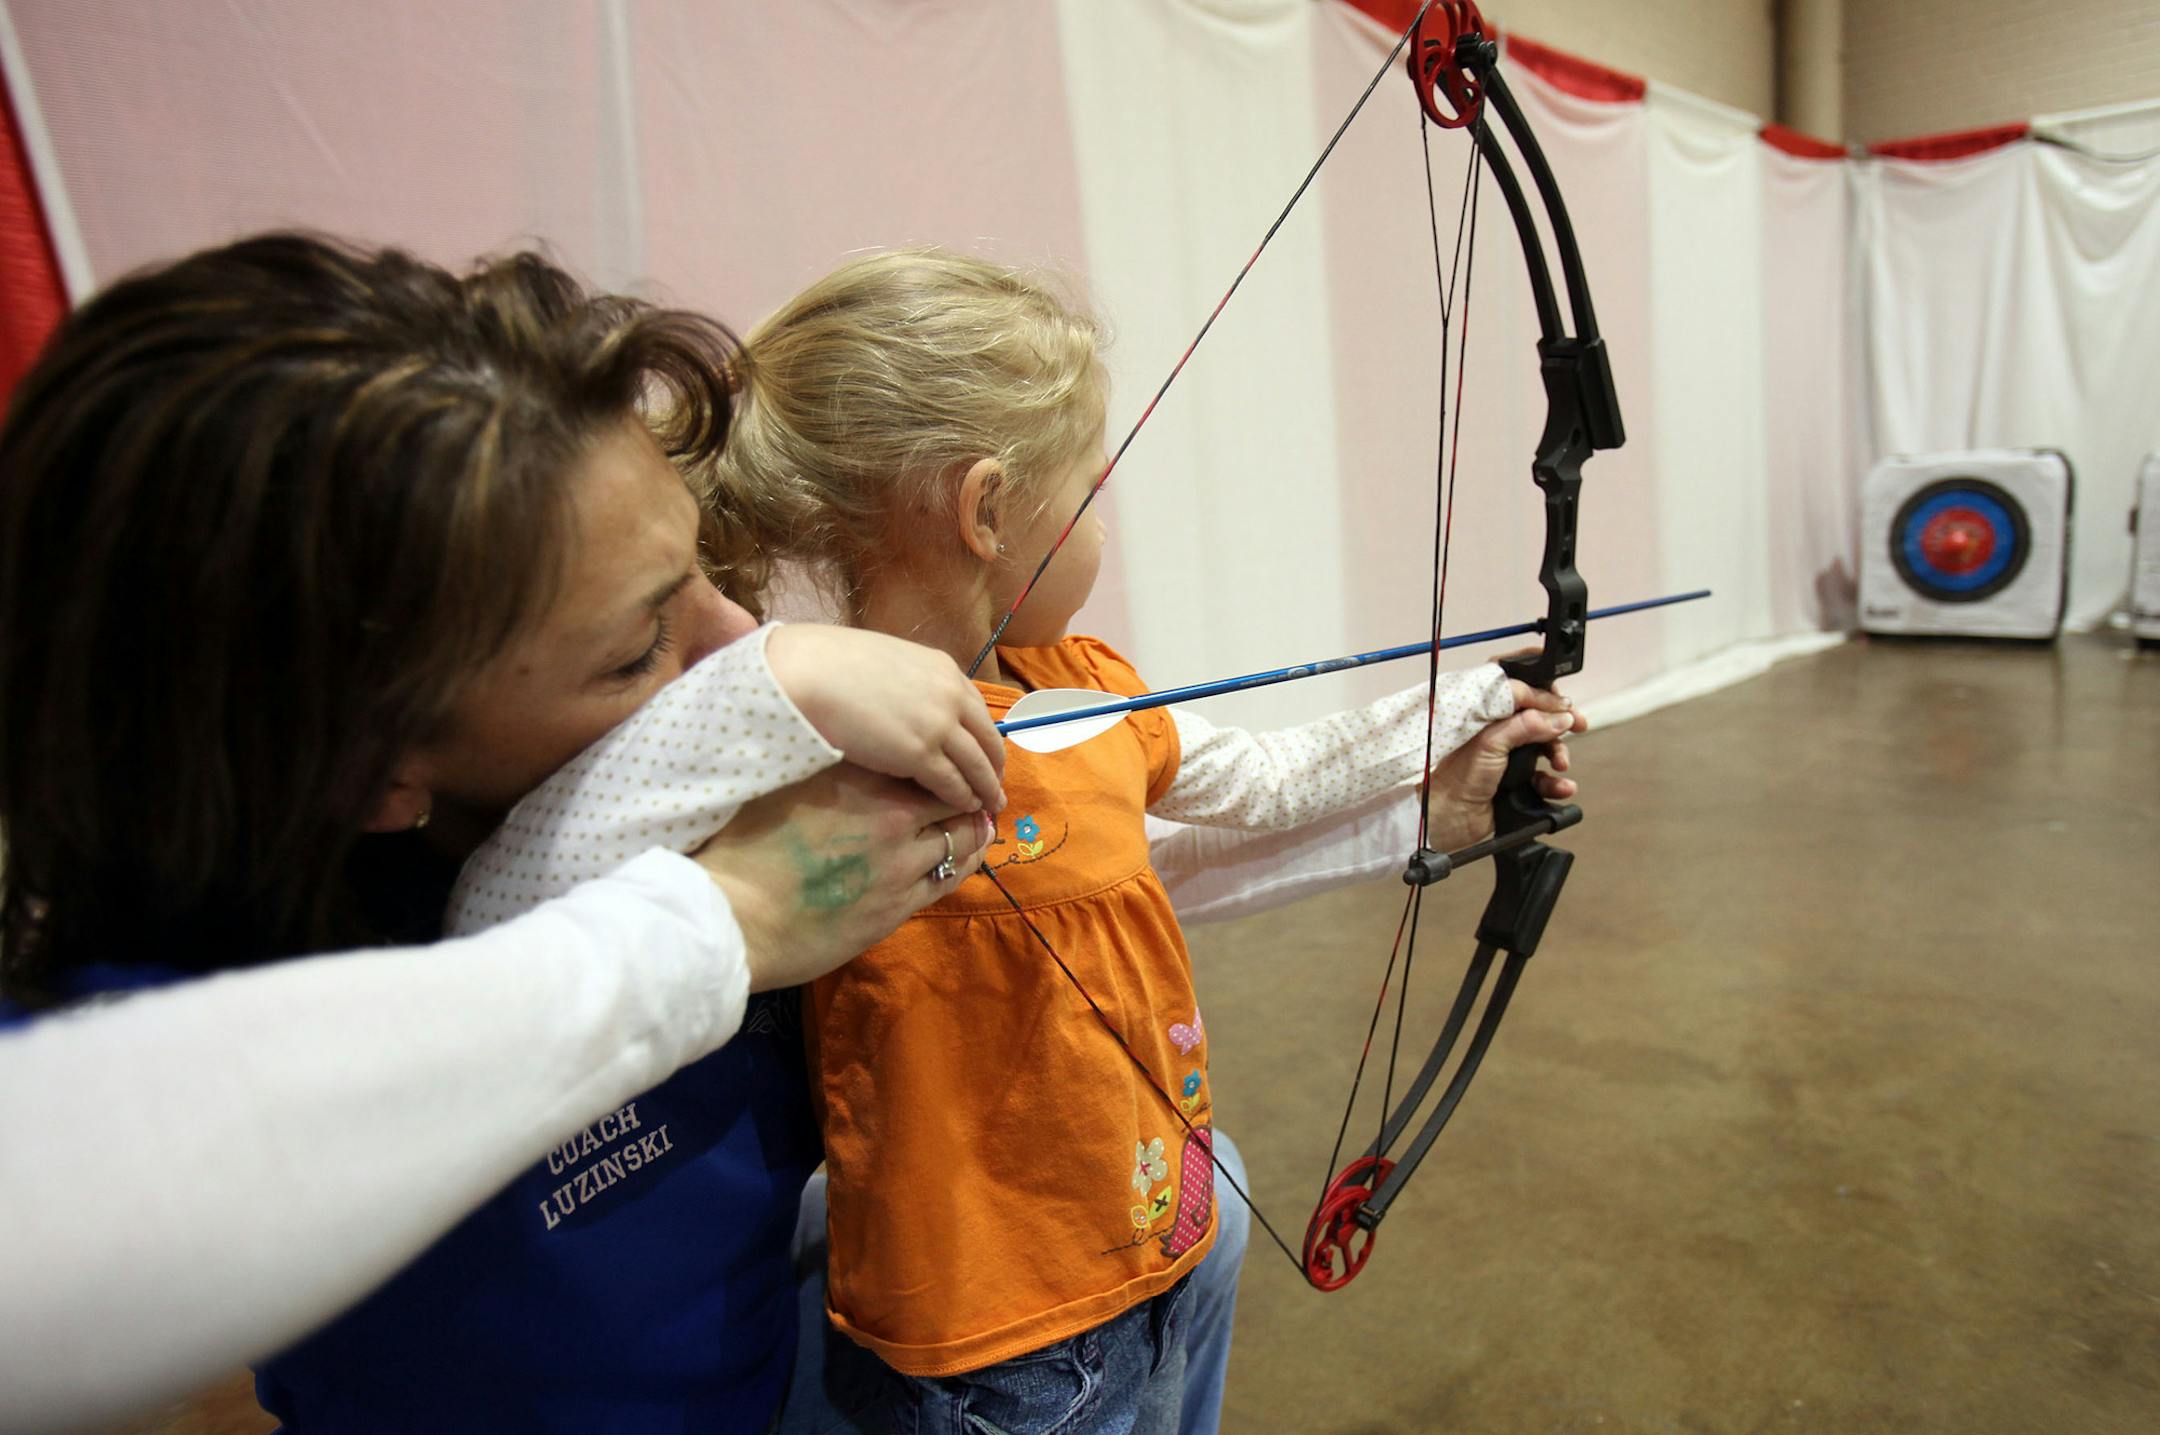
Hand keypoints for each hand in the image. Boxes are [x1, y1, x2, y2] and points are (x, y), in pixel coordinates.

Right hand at [689, 764, 993, 991]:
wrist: (733, 918)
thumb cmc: (740, 851)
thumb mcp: (779, 789)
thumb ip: (822, 769)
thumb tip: (848, 750)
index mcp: (854, 779)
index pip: (920, 758)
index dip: (937, 757)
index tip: (940, 757)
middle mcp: (887, 814)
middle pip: (950, 793)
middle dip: (966, 791)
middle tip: (974, 788)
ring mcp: (899, 863)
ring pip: (960, 837)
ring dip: (974, 826)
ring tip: (980, 819)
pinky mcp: (900, 905)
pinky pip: (949, 876)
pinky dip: (965, 860)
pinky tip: (970, 852)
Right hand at [765, 624, 1005, 812]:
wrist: (810, 673)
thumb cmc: (834, 666)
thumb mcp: (890, 665)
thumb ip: (912, 686)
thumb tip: (913, 703)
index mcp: (943, 670)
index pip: (978, 710)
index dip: (985, 737)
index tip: (988, 755)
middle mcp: (951, 695)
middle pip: (987, 739)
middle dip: (994, 766)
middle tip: (995, 787)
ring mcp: (939, 725)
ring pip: (976, 765)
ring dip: (984, 788)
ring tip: (988, 805)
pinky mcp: (921, 754)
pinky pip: (952, 782)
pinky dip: (962, 797)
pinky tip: (964, 807)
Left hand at [1422, 683, 1587, 851]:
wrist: (1450, 820)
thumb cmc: (1457, 779)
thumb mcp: (1491, 743)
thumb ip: (1526, 725)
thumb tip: (1559, 716)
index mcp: (1488, 716)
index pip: (1521, 692)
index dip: (1544, 694)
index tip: (1563, 704)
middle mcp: (1499, 733)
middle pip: (1539, 716)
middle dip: (1561, 721)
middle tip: (1579, 724)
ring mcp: (1509, 757)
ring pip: (1546, 746)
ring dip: (1559, 753)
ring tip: (1561, 764)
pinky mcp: (1518, 782)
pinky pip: (1546, 777)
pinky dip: (1557, 782)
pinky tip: (1561, 786)